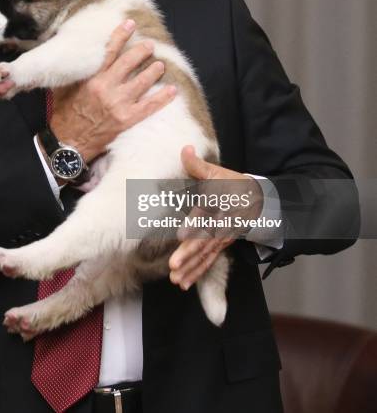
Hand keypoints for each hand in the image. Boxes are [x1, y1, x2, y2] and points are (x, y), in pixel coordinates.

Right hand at [48, 19, 176, 161]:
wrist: (68, 142)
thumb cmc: (64, 115)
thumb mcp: (63, 89)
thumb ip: (73, 72)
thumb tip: (75, 55)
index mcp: (92, 79)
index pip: (109, 52)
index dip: (121, 36)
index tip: (130, 24)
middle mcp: (107, 89)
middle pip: (129, 63)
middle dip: (142, 52)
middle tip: (150, 46)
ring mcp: (119, 105)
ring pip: (142, 82)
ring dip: (154, 71)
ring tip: (160, 65)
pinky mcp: (127, 120)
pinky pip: (150, 106)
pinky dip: (163, 98)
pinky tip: (172, 90)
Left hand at [168, 145, 262, 289]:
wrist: (259, 201)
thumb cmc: (234, 185)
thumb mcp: (218, 173)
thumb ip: (198, 165)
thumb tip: (185, 149)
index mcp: (220, 206)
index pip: (207, 216)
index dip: (195, 225)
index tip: (182, 234)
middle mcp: (222, 225)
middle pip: (205, 241)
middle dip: (189, 253)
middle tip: (174, 264)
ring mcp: (222, 238)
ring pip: (206, 255)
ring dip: (191, 268)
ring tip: (175, 278)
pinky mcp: (221, 246)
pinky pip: (208, 262)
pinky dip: (197, 273)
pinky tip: (183, 283)